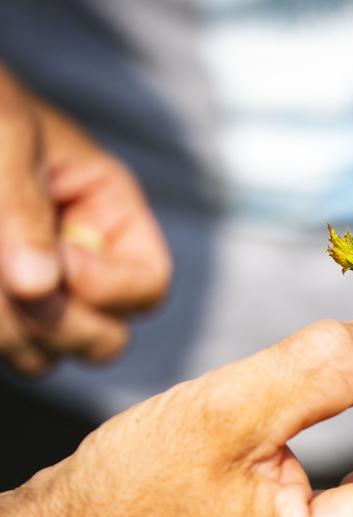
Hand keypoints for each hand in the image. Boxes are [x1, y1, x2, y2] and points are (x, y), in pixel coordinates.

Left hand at [0, 65, 170, 374]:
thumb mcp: (6, 138)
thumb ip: (25, 208)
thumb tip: (38, 287)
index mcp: (112, 214)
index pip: (150, 285)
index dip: (109, 288)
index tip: (58, 260)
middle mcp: (85, 262)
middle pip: (107, 338)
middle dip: (63, 323)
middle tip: (15, 290)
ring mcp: (40, 290)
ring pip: (49, 354)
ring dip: (15, 332)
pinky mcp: (2, 307)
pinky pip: (12, 346)